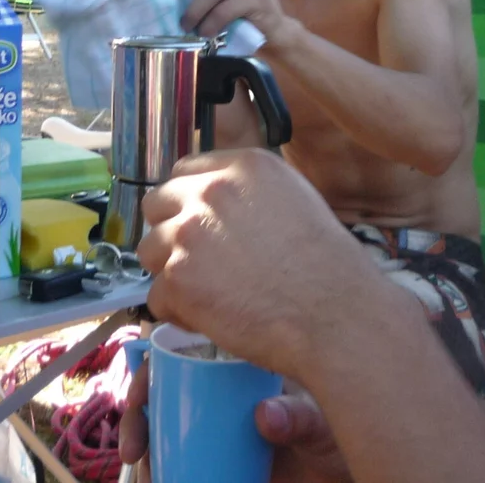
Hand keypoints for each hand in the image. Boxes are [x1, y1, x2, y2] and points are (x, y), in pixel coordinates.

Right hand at [122, 370, 352, 482]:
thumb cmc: (339, 441)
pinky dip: (165, 472)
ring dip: (148, 449)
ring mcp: (218, 432)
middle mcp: (222, 399)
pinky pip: (183, 464)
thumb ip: (298, 418)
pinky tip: (158, 479)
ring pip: (167, 432)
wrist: (343, 477)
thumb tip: (265, 415)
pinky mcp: (219, 464)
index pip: (185, 360)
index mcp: (240, 373)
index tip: (141, 399)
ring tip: (144, 471)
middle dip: (139, 418)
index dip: (153, 375)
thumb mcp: (322, 424)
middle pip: (165, 397)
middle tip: (135, 446)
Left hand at [135, 149, 406, 377]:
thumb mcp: (295, 198)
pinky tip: (210, 317)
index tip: (196, 222)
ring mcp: (188, 235)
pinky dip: (178, 311)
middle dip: (171, 232)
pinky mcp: (178, 279)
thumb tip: (218, 202)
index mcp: (242, 166)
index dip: (187, 201)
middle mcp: (209, 192)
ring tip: (207, 293)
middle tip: (196, 260)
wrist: (334, 313)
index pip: (184, 170)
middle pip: (157, 204)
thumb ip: (248, 191)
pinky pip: (156, 295)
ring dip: (170, 271)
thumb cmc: (327, 266)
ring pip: (149, 249)